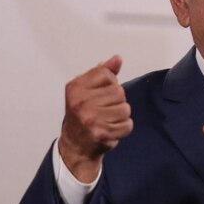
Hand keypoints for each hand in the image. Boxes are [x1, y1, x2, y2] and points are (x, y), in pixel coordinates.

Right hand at [58, 55, 132, 181]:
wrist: (76, 144)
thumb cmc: (82, 114)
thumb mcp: (86, 89)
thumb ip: (102, 73)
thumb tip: (117, 59)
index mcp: (75, 88)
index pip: (107, 74)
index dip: (109, 83)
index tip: (100, 94)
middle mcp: (80, 102)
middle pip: (119, 92)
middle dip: (116, 101)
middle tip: (104, 109)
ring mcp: (90, 119)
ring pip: (125, 108)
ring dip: (121, 115)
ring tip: (108, 119)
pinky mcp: (101, 133)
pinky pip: (127, 124)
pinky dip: (123, 128)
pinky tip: (111, 129)